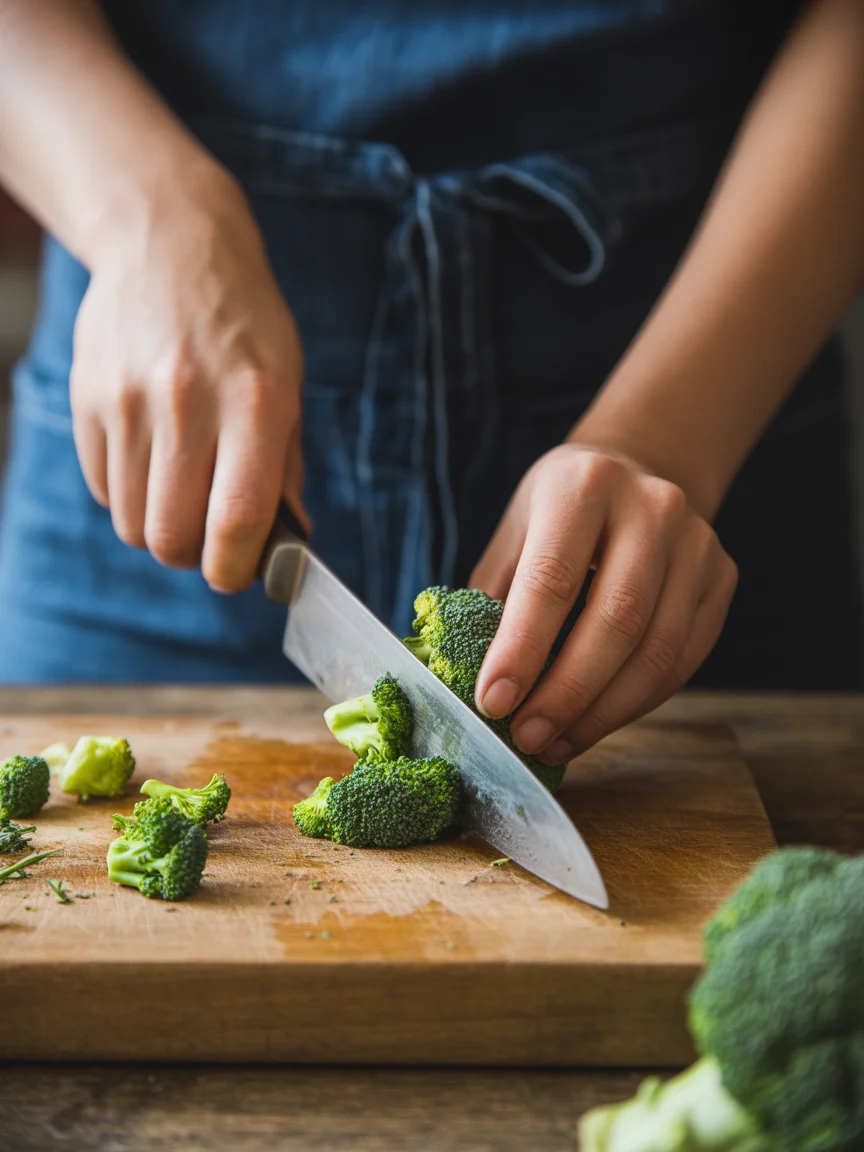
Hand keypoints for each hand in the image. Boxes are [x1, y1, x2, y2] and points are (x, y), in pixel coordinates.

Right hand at [70, 168, 307, 591]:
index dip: (236, 568)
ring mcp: (129, 401)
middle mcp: (188, 402)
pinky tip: (152, 460)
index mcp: (256, 401)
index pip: (238, 518)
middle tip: (210, 540)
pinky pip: (104, 490)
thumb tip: (287, 543)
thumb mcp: (288, 383)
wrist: (168, 244)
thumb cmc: (244, 325)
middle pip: (174, 535)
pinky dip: (130, 496)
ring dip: (160, 528)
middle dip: (194, 556)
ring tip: (183, 493)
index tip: (238, 573)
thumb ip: (285, 468)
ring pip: (134, 523)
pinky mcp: (89, 400)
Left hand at [471, 443, 737, 760]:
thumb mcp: (516, 531)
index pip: (552, 579)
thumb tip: (462, 678)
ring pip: (657, 650)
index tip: (494, 703)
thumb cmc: (560, 510)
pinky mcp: (721, 578)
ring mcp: (697, 543)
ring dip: (602, 712)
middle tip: (527, 737)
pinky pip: (682, 660)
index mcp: (584, 486)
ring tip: (556, 742)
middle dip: (566, 693)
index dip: (522, 648)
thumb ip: (491, 597)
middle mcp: (651, 507)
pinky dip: (636, 704)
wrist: (639, 468)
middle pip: (615, 620)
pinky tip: (594, 723)